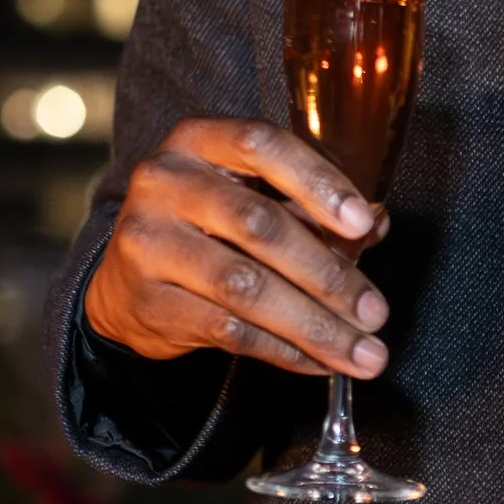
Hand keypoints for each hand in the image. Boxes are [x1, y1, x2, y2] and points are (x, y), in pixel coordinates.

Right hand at [84, 117, 389, 379]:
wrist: (128, 284)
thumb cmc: (206, 230)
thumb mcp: (252, 198)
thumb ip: (312, 207)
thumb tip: (374, 226)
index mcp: (198, 141)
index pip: (261, 146)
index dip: (316, 182)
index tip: (362, 223)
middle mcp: (166, 182)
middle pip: (258, 225)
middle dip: (328, 275)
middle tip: (375, 312)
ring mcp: (150, 242)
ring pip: (245, 287)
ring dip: (314, 325)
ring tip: (361, 352)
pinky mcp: (150, 300)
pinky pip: (229, 331)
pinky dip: (284, 350)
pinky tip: (320, 361)